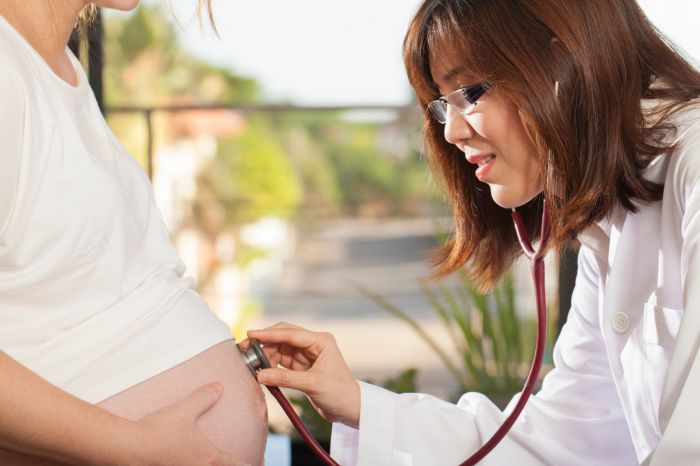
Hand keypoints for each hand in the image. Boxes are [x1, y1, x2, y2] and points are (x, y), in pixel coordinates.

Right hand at [131, 382, 249, 465]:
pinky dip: (190, 465)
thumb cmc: (160, 430)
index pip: (237, 465)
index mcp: (209, 457)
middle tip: (243, 463)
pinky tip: (183, 461)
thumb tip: (219, 386)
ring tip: (209, 461)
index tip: (258, 464)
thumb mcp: (185, 409)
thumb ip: (204, 397)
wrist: (129, 448)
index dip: (248, 465)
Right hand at [243, 322, 360, 427]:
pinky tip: (261, 369)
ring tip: (251, 363)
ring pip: (279, 349)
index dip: (269, 333)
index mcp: (321, 341)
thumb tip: (259, 374)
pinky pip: (280, 361)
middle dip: (264, 342)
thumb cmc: (339, 393)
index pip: (291, 333)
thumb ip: (285, 378)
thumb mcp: (312, 384)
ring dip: (265, 354)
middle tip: (245, 349)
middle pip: (283, 337)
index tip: (250, 335)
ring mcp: (306, 355)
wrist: (350, 408)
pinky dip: (270, 364)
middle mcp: (313, 344)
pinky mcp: (300, 367)